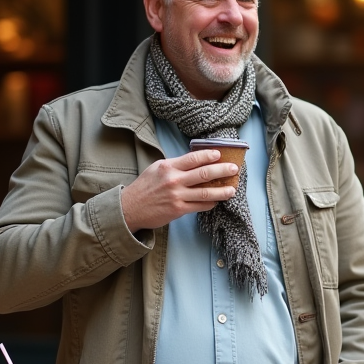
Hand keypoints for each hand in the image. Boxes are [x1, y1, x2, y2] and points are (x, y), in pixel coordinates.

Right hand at [120, 150, 237, 232]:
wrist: (129, 208)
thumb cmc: (144, 187)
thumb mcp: (156, 169)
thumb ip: (175, 165)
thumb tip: (196, 161)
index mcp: (168, 167)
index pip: (193, 158)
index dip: (209, 155)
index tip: (220, 154)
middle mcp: (174, 180)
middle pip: (204, 173)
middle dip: (222, 170)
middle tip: (234, 169)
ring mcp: (177, 196)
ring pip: (206, 193)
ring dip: (222, 191)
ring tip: (232, 189)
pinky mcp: (178, 210)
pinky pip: (200, 206)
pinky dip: (211, 203)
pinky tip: (217, 201)